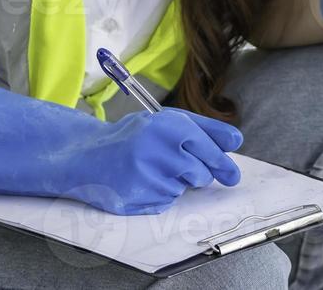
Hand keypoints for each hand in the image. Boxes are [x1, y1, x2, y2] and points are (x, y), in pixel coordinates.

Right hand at [73, 106, 244, 213]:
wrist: (86, 156)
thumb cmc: (133, 137)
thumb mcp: (165, 122)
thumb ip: (202, 128)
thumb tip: (236, 141)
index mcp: (168, 125)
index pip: (208, 147)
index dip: (221, 161)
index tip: (232, 173)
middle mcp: (159, 150)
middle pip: (201, 173)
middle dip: (200, 173)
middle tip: (182, 167)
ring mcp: (148, 176)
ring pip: (184, 187)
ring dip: (177, 182)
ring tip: (153, 168)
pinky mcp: (139, 198)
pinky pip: (166, 201)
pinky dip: (161, 194)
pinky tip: (142, 182)